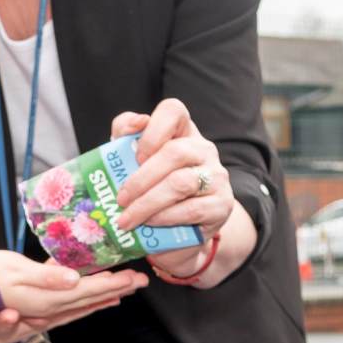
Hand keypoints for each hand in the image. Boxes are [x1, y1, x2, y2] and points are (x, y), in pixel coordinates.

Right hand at [0, 250, 146, 325]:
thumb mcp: (13, 271)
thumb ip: (45, 277)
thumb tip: (73, 280)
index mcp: (46, 297)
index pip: (87, 290)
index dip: (112, 283)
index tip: (134, 278)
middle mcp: (48, 306)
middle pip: (89, 298)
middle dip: (117, 289)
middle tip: (141, 281)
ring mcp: (42, 308)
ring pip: (81, 304)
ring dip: (105, 296)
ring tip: (126, 290)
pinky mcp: (35, 304)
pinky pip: (68, 305)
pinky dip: (85, 300)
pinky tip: (94, 297)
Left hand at [110, 99, 233, 238]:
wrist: (181, 231)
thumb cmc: (152, 190)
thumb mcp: (132, 162)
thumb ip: (125, 135)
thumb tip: (136, 122)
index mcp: (182, 131)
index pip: (173, 111)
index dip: (152, 130)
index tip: (136, 156)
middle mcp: (204, 149)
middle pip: (174, 153)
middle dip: (140, 179)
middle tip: (120, 200)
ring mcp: (216, 176)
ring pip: (181, 183)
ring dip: (148, 203)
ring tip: (127, 218)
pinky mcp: (222, 204)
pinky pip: (192, 209)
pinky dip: (165, 217)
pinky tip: (150, 224)